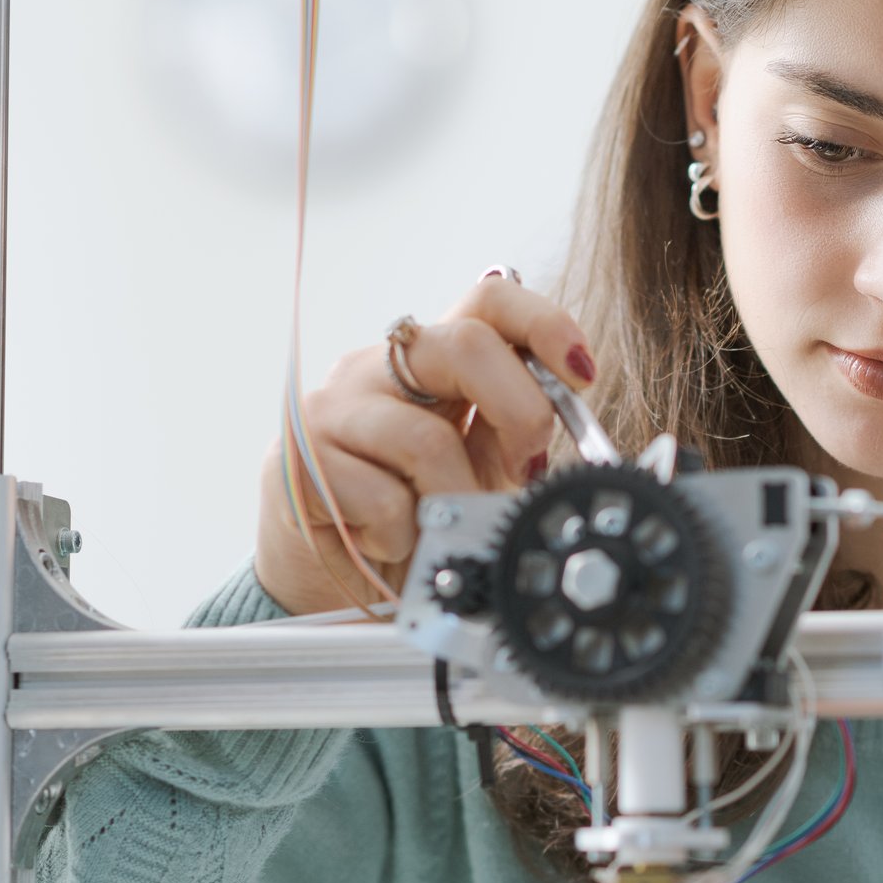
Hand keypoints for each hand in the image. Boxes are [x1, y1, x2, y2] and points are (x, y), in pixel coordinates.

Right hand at [255, 275, 597, 616]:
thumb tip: (565, 424)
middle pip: (465, 344)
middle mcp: (378, 368)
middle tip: (527, 469)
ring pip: (426, 440)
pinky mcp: (299, 460)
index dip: (545, 324)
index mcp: (430, 362)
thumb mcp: (477, 473)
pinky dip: (404, 536)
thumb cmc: (410, 519)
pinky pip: (382, 499)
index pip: (488, 300)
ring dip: (457, 500)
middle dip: (521, 411)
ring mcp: (333, 408)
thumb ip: (513, 438)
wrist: (328, 582)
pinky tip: (389, 542)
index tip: (583, 374)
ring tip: (445, 528)